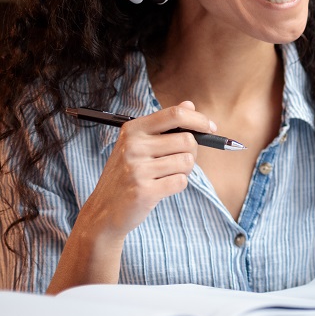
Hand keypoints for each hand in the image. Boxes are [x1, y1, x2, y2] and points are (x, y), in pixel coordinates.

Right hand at [81, 101, 216, 238]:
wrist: (104, 211)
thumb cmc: (127, 174)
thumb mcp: (139, 144)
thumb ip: (165, 124)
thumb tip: (189, 104)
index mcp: (133, 129)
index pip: (175, 114)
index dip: (199, 120)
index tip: (211, 128)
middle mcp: (133, 146)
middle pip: (187, 140)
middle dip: (192, 152)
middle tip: (178, 162)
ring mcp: (137, 169)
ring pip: (187, 162)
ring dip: (184, 171)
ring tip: (165, 176)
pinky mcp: (144, 191)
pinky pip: (181, 181)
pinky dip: (177, 185)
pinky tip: (160, 188)